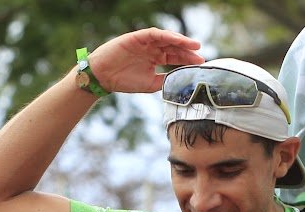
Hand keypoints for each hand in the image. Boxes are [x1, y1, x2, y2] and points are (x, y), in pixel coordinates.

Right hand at [86, 28, 204, 94]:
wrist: (103, 77)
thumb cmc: (124, 81)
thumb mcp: (150, 84)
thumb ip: (165, 80)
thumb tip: (181, 80)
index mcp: (155, 58)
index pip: (175, 56)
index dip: (187, 59)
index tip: (200, 64)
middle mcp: (152, 48)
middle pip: (173, 47)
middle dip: (187, 50)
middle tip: (201, 55)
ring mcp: (145, 42)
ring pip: (166, 38)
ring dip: (180, 40)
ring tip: (193, 45)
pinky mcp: (137, 37)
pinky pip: (154, 33)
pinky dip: (166, 35)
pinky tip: (176, 40)